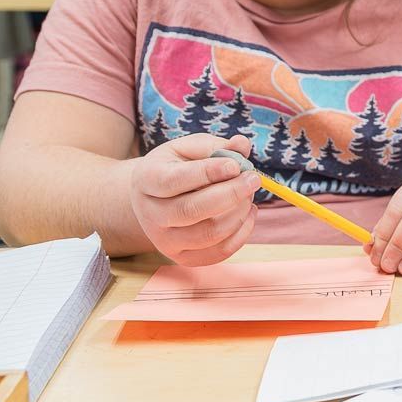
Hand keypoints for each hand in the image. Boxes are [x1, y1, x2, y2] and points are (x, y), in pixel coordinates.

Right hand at [127, 133, 260, 265]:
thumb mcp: (188, 149)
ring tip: (249, 194)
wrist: (155, 198)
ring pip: (209, 234)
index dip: (208, 173)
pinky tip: (248, 212)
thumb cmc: (176, 167)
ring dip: (238, 213)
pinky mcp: (183, 257)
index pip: (174, 180)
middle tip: (253, 179)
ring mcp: (165, 240)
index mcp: (147, 180)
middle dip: (230, 194)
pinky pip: (218, 252)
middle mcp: (151, 214)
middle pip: (192, 210)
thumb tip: (242, 144)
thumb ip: (215, 146)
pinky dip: (242, 233)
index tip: (236, 165)